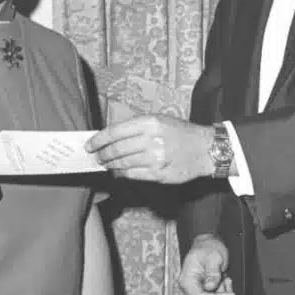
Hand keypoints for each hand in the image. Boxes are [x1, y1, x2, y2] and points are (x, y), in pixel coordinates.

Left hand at [86, 114, 213, 183]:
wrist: (205, 148)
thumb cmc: (179, 132)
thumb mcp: (159, 120)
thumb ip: (135, 127)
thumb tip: (110, 136)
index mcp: (150, 123)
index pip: (115, 131)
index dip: (98, 140)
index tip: (89, 145)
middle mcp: (152, 140)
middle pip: (117, 149)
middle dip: (102, 154)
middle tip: (96, 157)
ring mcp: (156, 158)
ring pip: (123, 163)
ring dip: (111, 165)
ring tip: (106, 164)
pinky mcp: (159, 174)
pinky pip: (133, 175)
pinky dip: (122, 174)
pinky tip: (118, 172)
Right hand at [177, 234, 234, 294]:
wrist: (208, 247)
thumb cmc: (208, 249)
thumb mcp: (213, 257)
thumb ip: (212, 273)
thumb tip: (210, 287)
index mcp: (186, 282)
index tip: (231, 294)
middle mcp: (189, 292)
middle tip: (227, 284)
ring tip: (225, 283)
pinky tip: (224, 288)